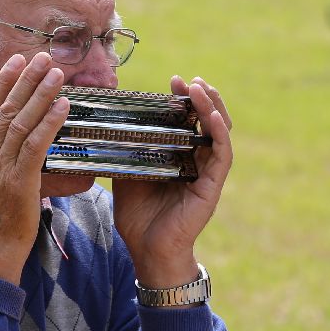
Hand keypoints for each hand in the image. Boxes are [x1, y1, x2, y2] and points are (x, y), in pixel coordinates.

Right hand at [0, 52, 68, 282]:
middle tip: (43, 58)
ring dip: (41, 94)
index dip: (2, 83)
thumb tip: (6, 138)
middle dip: (26, 80)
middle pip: (5, 108)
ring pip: (21, 121)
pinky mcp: (19, 181)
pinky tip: (63, 107)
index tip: (16, 62)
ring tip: (58, 74)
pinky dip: (50, 121)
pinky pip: (36, 144)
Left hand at [111, 76, 232, 288]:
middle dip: (202, 97)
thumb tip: (106, 124)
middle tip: (188, 80)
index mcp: (180, 156)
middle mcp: (198, 161)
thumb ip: (126, 151)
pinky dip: (220, 133)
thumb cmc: (138, 216)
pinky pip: (223, 155)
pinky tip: (213, 117)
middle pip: (208, 120)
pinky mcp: (212, 186)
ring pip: (220, 132)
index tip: (172, 80)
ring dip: (213, 107)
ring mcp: (208, 173)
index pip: (188, 120)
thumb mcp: (128, 174)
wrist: (146, 250)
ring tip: (200, 88)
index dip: (184, 99)